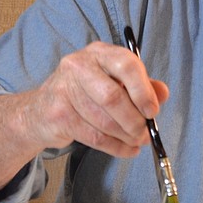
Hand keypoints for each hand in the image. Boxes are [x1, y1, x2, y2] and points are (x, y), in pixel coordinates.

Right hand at [27, 41, 169, 157]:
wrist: (40, 111)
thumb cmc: (84, 94)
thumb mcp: (114, 82)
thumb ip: (141, 86)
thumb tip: (163, 93)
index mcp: (99, 52)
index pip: (126, 64)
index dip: (143, 91)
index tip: (152, 111)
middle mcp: (79, 65)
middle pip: (113, 96)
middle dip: (134, 120)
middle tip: (145, 133)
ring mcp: (64, 89)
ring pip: (104, 120)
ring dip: (126, 136)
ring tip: (137, 142)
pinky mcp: (58, 115)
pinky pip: (94, 136)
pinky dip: (115, 147)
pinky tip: (126, 149)